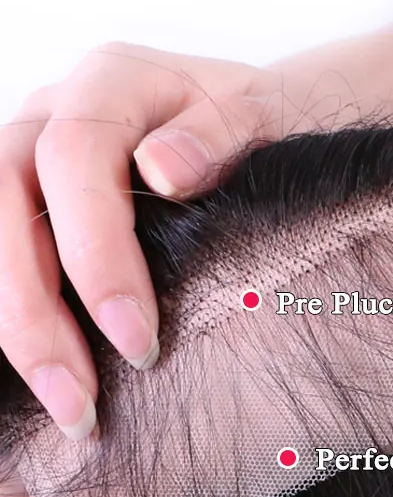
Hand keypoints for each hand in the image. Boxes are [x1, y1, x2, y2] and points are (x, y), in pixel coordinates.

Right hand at [0, 42, 321, 496]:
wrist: (259, 122)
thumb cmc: (262, 127)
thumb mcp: (262, 118)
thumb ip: (219, 135)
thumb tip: (161, 171)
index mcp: (109, 84)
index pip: (74, 160)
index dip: (95, 256)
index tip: (138, 341)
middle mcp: (50, 114)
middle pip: (6, 205)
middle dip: (35, 315)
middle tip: (79, 404)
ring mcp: (28, 158)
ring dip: (18, 329)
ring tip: (68, 411)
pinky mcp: (31, 203)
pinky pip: (6, 255)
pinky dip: (18, 316)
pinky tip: (47, 377)